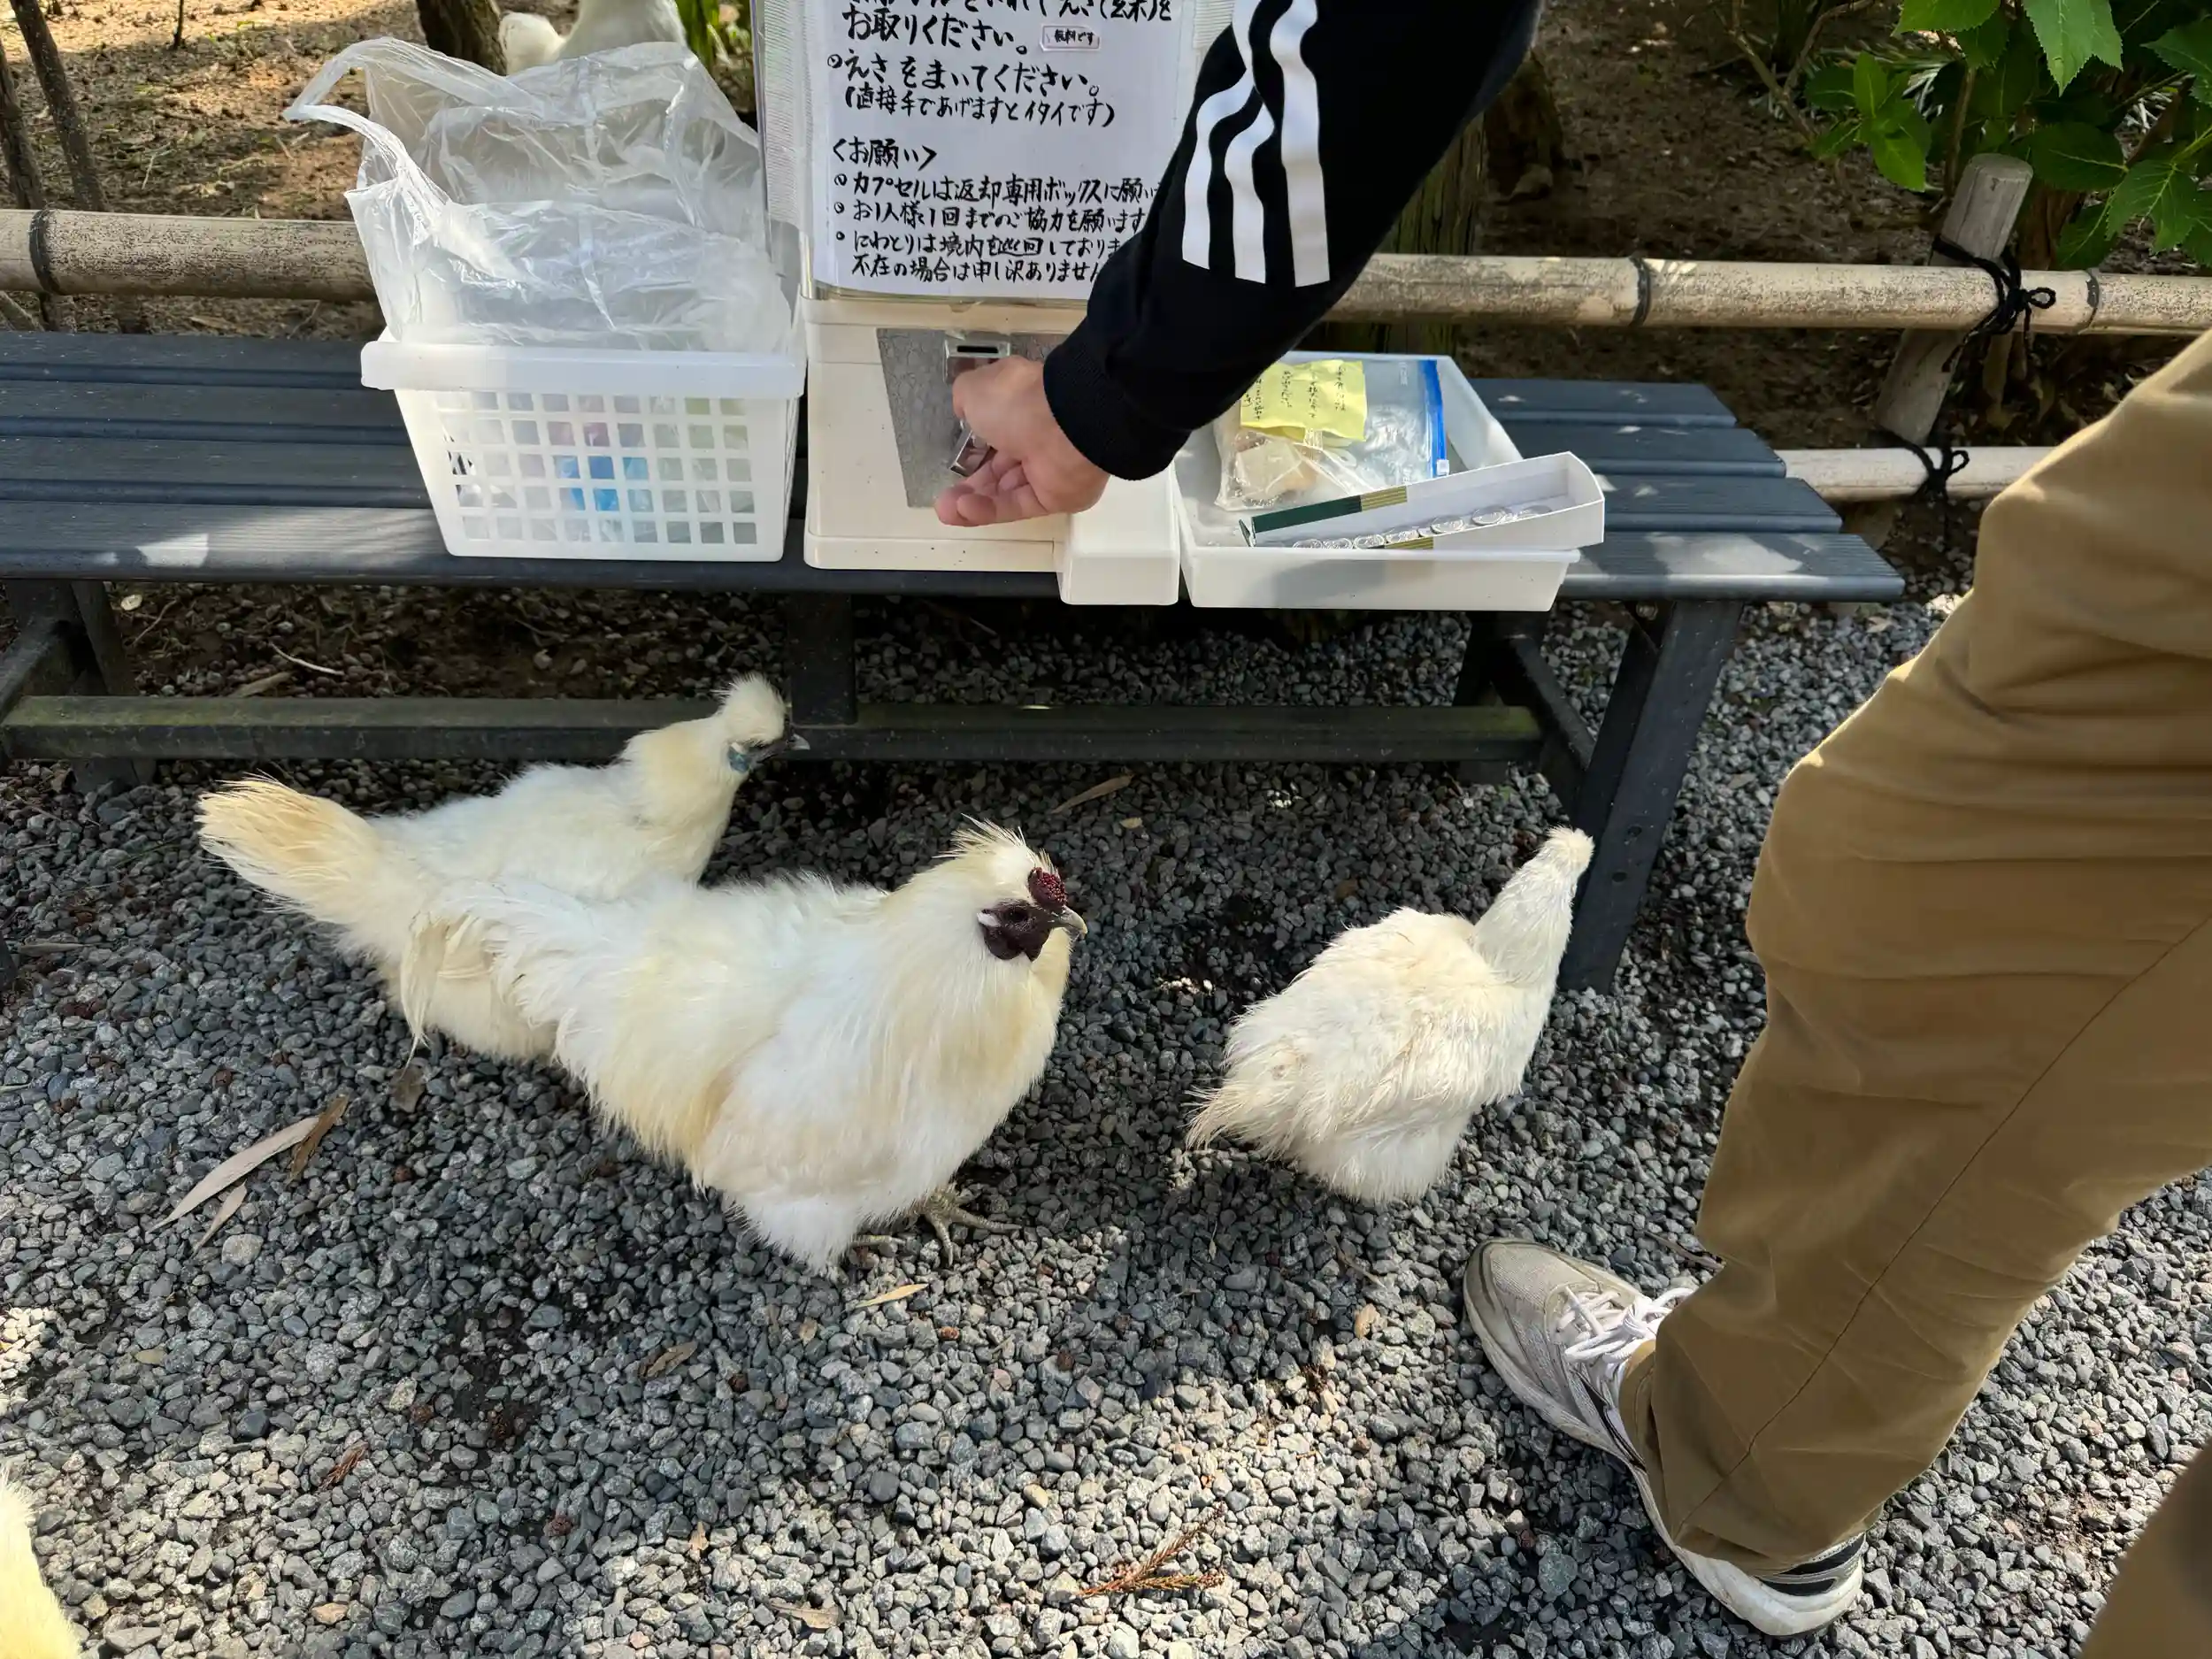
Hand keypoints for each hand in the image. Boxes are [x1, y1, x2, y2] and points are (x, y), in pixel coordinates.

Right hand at [934, 356, 1108, 527]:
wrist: (1063, 425)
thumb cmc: (1016, 401)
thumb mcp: (974, 389)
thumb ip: (964, 401)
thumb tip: (964, 412)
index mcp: (1022, 406)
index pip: (996, 433)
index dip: (972, 450)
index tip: (953, 461)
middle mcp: (1035, 437)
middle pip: (998, 469)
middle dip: (968, 485)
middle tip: (942, 499)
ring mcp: (1046, 470)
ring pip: (1004, 491)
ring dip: (972, 501)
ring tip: (944, 510)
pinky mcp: (1053, 498)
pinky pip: (1016, 505)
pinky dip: (988, 509)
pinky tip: (961, 510)